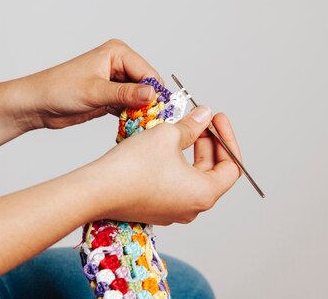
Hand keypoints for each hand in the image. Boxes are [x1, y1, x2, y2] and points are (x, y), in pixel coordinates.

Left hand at [14, 39, 161, 130]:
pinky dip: (132, 117)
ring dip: (140, 112)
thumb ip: (126, 94)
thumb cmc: (58, 89)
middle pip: (146, 85)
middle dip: (149, 103)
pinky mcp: (110, 97)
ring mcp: (115, 81)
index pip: (148, 72)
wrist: (36, 104)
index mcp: (117, 53)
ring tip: (141, 126)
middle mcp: (119, 64)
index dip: (155, 92)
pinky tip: (131, 126)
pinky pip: (130, 107)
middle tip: (150, 122)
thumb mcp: (95, 92)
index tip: (159, 112)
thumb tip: (152, 94)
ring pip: (140, 98)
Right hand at [77, 106, 242, 224]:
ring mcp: (173, 211)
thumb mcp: (168, 135)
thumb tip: (204, 116)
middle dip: (208, 142)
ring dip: (191, 151)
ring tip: (181, 128)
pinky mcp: (156, 208)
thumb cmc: (133, 166)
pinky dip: (175, 163)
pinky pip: (174, 184)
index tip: (217, 119)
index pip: (231, 167)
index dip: (226, 138)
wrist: (96, 190)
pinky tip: (163, 145)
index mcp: (204, 194)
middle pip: (212, 171)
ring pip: (192, 176)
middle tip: (199, 119)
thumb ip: (193, 125)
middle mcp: (192, 208)